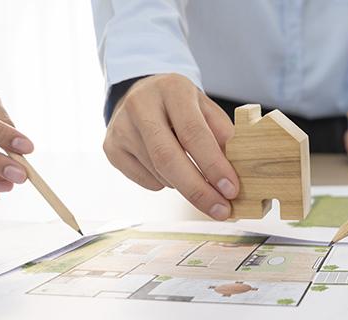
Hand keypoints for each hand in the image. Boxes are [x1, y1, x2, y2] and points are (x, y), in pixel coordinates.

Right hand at [103, 73, 238, 219]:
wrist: (142, 93)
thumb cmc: (182, 106)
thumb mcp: (206, 108)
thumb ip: (222, 135)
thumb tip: (237, 171)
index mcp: (172, 89)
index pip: (193, 132)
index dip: (213, 165)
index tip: (231, 190)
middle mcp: (141, 105)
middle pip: (168, 158)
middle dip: (198, 190)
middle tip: (221, 210)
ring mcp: (121, 128)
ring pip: (159, 174)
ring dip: (185, 185)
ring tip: (196, 176)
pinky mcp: (111, 148)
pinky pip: (146, 181)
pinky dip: (166, 184)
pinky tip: (169, 169)